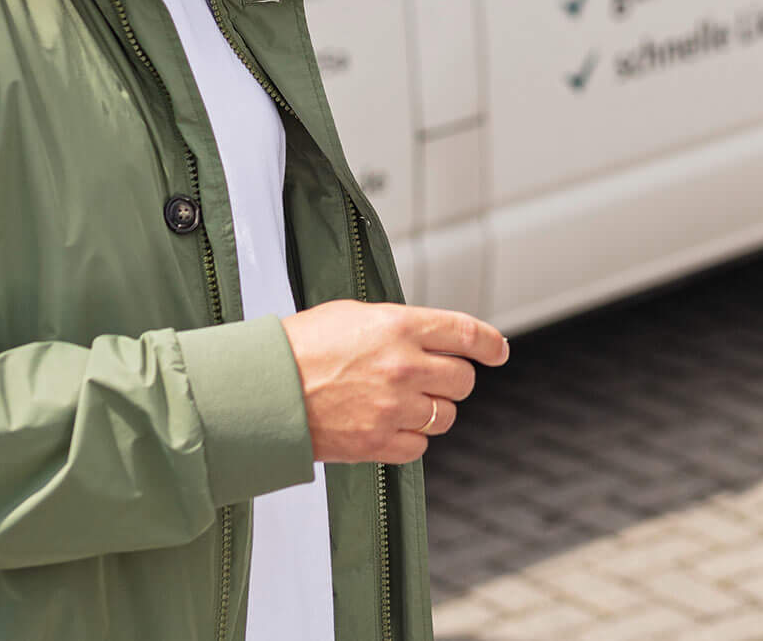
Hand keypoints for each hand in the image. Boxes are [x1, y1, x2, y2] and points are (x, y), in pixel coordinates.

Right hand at [281, 301, 509, 463]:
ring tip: (403, 403)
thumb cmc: (302, 346)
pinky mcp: (378, 443)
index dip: (490, 344)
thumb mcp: (354, 314)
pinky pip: (420, 447)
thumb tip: (431, 337)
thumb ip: (399, 325)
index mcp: (399, 326)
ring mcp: (393, 407)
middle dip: (453, 379)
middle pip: (463, 380)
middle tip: (434, 379)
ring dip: (433, 410)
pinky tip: (389, 425)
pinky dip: (411, 438)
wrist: (264, 390)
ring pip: (446, 416)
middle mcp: (404, 366)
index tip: (498, 351)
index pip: (466, 333)